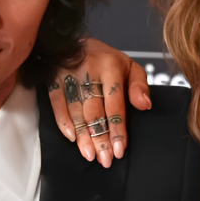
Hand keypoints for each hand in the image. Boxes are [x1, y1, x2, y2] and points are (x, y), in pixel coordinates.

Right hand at [48, 38, 151, 166]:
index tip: (120, 149)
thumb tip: (145, 105)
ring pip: (77, 111)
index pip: (115, 104)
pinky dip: (63, 122)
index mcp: (110, 67)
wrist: (74, 41)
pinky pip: (57, 103)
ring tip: (90, 155)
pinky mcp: (54, 79)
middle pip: (95, 111)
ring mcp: (70, 75)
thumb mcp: (129, 66)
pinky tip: (71, 138)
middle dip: (100, 138)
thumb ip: (139, 85)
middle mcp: (89, 71)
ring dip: (83, 136)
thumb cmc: (105, 59)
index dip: (117, 129)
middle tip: (105, 159)